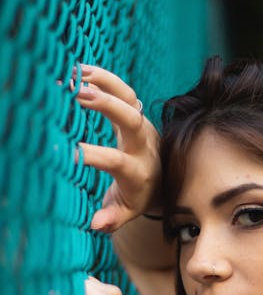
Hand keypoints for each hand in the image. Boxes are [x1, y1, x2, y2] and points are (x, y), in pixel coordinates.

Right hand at [75, 64, 161, 231]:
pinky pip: (125, 91)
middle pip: (132, 121)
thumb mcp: (125, 212)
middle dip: (108, 106)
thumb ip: (111, 218)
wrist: (162, 179)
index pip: (116, 162)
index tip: (68, 152)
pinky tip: (80, 70)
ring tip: (76, 74)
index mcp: (139, 172)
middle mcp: (144, 146)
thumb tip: (95, 224)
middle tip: (80, 95)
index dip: (94, 157)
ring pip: (130, 99)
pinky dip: (104, 78)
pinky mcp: (138, 113)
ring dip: (104, 84)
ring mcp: (143, 126)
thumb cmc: (137, 197)